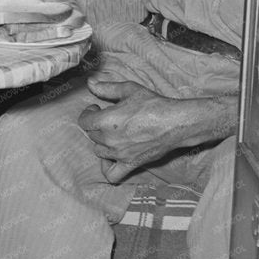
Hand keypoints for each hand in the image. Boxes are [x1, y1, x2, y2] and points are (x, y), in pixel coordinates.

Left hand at [77, 78, 217, 182]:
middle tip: (108, 119)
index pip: (84, 121)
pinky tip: (110, 158)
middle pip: (92, 135)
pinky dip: (107, 168)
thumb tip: (90, 83)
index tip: (97, 108)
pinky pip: (111, 175)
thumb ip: (106, 87)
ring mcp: (120, 154)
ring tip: (112, 134)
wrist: (175, 123)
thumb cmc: (153, 104)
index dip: (88, 113)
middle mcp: (110, 139)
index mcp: (106, 120)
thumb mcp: (129, 90)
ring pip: (98, 151)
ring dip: (102, 143)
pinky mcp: (131, 164)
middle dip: (97, 126)